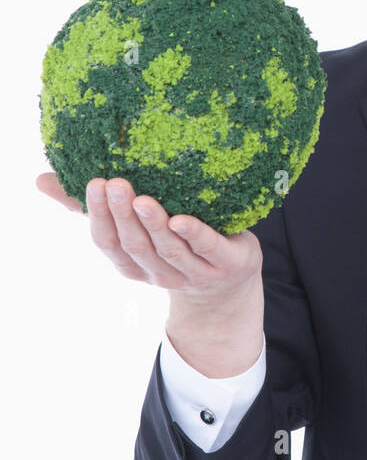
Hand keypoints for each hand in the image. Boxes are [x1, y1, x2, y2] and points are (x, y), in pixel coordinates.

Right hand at [35, 172, 261, 294]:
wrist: (230, 279)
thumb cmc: (173, 241)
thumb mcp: (134, 227)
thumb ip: (94, 207)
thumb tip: (43, 180)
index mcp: (134, 264)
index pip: (109, 242)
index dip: (100, 216)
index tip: (94, 183)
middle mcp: (159, 271)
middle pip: (136, 245)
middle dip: (124, 215)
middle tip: (116, 184)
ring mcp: (193, 272)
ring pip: (168, 249)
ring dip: (153, 224)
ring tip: (142, 199)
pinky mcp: (224, 263)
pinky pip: (206, 249)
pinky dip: (193, 235)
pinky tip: (181, 220)